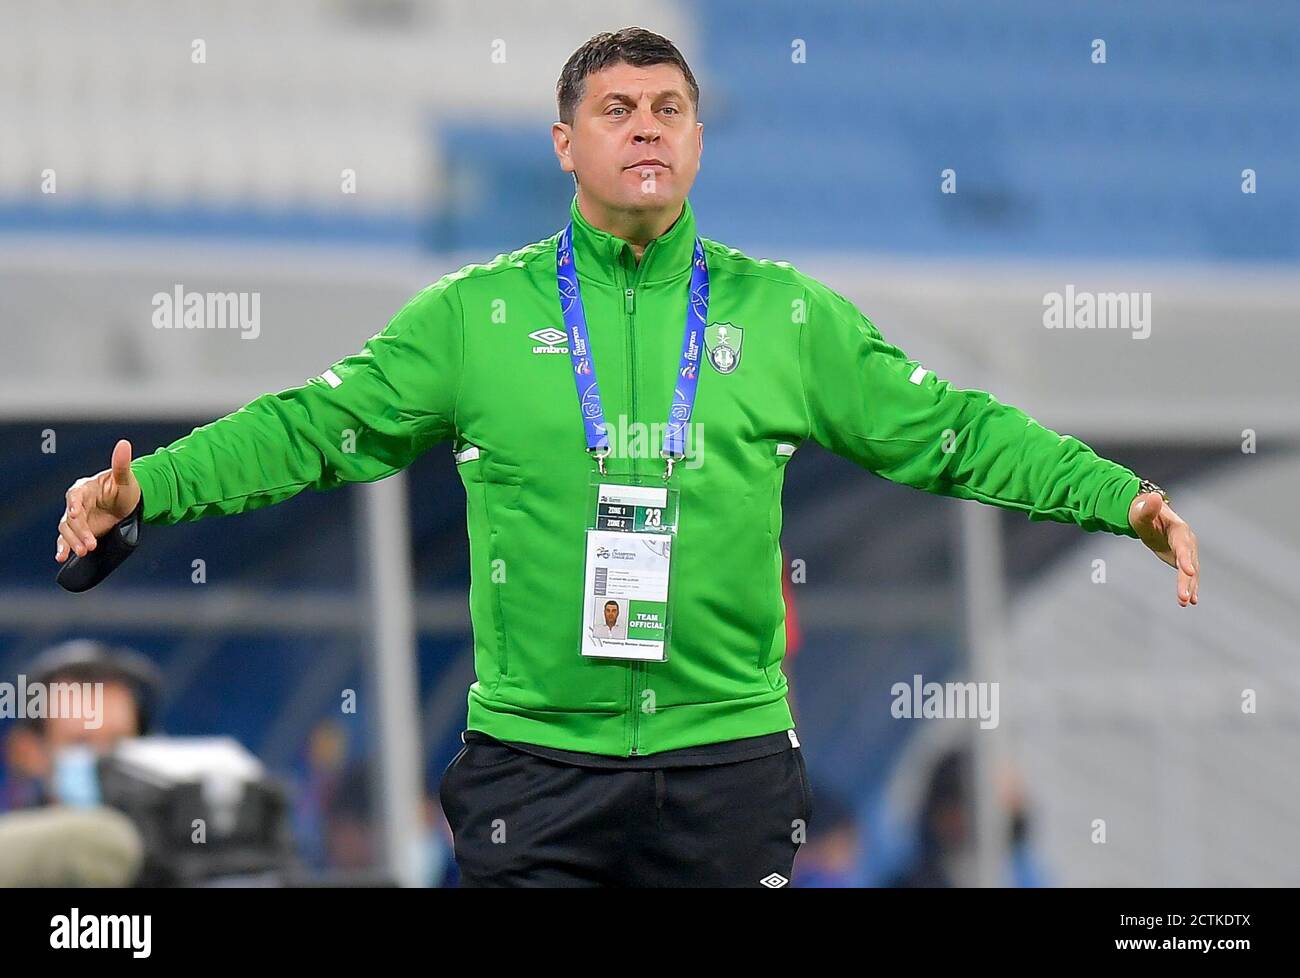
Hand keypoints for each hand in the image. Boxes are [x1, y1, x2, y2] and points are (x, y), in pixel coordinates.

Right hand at [55, 439, 141, 562]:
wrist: (128, 503)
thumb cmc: (125, 488)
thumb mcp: (125, 477)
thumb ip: (122, 463)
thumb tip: (124, 443)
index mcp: (85, 488)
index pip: (75, 496)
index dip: (74, 505)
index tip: (78, 514)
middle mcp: (77, 503)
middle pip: (71, 518)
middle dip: (80, 531)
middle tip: (90, 545)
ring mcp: (77, 518)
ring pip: (68, 530)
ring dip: (73, 542)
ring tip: (85, 551)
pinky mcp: (79, 530)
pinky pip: (67, 539)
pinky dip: (64, 547)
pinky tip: (62, 557)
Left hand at [1128, 490, 1198, 606]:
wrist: (1148, 516)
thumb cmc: (1143, 513)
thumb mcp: (1142, 512)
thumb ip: (1148, 508)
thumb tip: (1154, 496)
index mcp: (1179, 529)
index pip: (1183, 546)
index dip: (1185, 558)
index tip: (1189, 571)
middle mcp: (1187, 541)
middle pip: (1189, 562)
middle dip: (1187, 580)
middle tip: (1184, 597)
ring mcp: (1187, 551)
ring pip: (1191, 572)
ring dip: (1189, 587)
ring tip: (1186, 602)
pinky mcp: (1183, 560)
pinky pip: (1188, 575)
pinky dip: (1190, 587)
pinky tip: (1190, 601)